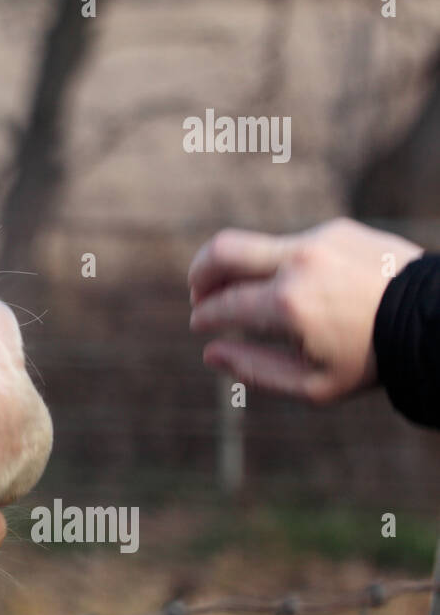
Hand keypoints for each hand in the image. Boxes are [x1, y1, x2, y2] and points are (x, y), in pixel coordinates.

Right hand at [188, 218, 422, 403]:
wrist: (435, 319)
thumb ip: (255, 371)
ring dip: (242, 268)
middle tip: (199, 293)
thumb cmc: (373, 360)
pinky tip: (303, 286)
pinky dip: (285, 265)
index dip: (204, 317)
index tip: (199, 325)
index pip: (222, 304)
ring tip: (246, 290)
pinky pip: (294, 245)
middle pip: (221, 251)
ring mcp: (316, 241)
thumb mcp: (314, 386)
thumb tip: (211, 354)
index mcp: (286, 304)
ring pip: (257, 246)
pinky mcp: (335, 229)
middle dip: (200, 273)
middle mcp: (296, 263)